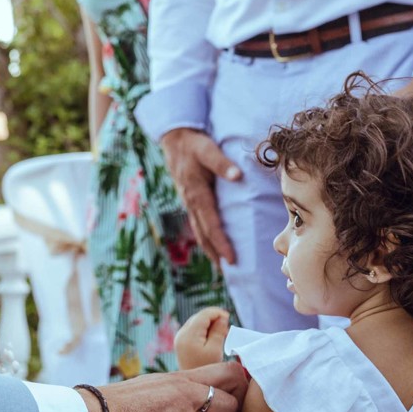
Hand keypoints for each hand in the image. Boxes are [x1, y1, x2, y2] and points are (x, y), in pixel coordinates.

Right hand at [160, 128, 240, 265]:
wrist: (175, 140)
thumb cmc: (193, 144)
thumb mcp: (207, 149)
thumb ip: (221, 162)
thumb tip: (237, 175)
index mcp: (197, 194)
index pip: (211, 225)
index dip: (221, 243)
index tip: (232, 259)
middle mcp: (191, 202)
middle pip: (204, 234)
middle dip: (216, 253)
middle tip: (231, 271)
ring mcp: (189, 203)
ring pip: (200, 232)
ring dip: (210, 249)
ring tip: (222, 266)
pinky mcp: (191, 201)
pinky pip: (199, 224)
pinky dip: (206, 238)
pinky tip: (213, 246)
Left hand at [176, 307, 231, 368]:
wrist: (195, 384)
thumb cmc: (207, 368)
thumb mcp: (215, 349)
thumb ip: (218, 330)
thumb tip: (222, 317)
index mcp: (189, 335)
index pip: (204, 315)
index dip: (217, 312)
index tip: (228, 318)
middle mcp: (181, 333)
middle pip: (199, 317)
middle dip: (213, 318)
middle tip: (226, 328)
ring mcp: (179, 337)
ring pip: (196, 322)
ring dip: (209, 324)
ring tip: (221, 333)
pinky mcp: (181, 342)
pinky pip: (194, 329)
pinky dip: (204, 329)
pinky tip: (213, 337)